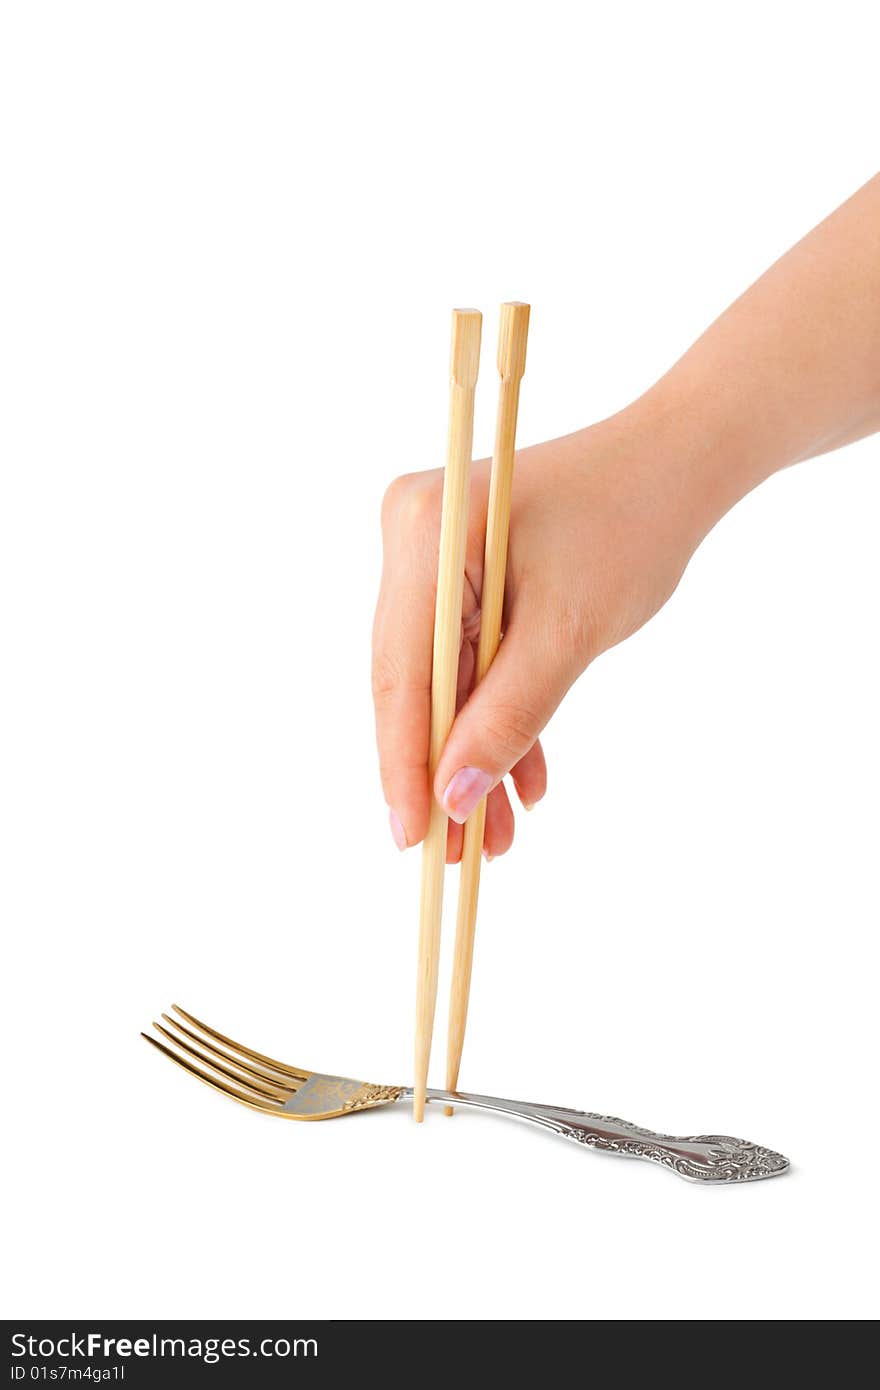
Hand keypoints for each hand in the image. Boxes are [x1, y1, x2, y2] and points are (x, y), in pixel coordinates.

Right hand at [372, 405, 700, 859]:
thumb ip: (510, 716)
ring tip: (499, 835)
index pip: (401, 671)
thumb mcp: (572, 633)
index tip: (414, 839)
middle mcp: (412, 536)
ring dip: (474, 753)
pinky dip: (498, 713)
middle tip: (457, 855)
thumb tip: (453, 798)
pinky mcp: (460, 569)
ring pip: (443, 679)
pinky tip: (526, 779)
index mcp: (428, 534)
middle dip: (442, 769)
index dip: (403, 763)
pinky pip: (467, 656)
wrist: (679, 463)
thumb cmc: (634, 524)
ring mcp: (432, 551)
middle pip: (413, 679)